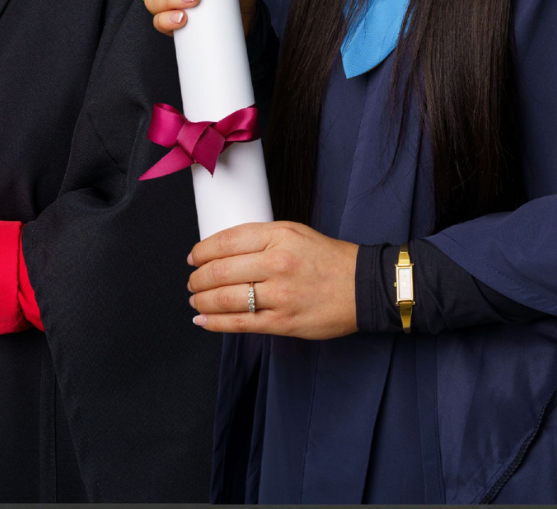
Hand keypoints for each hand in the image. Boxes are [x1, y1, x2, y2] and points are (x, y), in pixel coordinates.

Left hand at [186, 221, 356, 338]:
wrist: (364, 287)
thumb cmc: (329, 259)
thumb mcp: (294, 233)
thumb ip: (260, 238)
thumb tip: (221, 250)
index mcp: (278, 236)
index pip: (225, 242)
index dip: (201, 251)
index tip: (193, 257)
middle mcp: (277, 263)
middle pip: (219, 271)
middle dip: (198, 278)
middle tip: (192, 281)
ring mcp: (280, 295)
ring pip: (224, 298)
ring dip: (201, 301)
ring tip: (195, 300)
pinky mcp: (283, 322)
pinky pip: (240, 323)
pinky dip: (214, 323)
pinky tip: (202, 320)